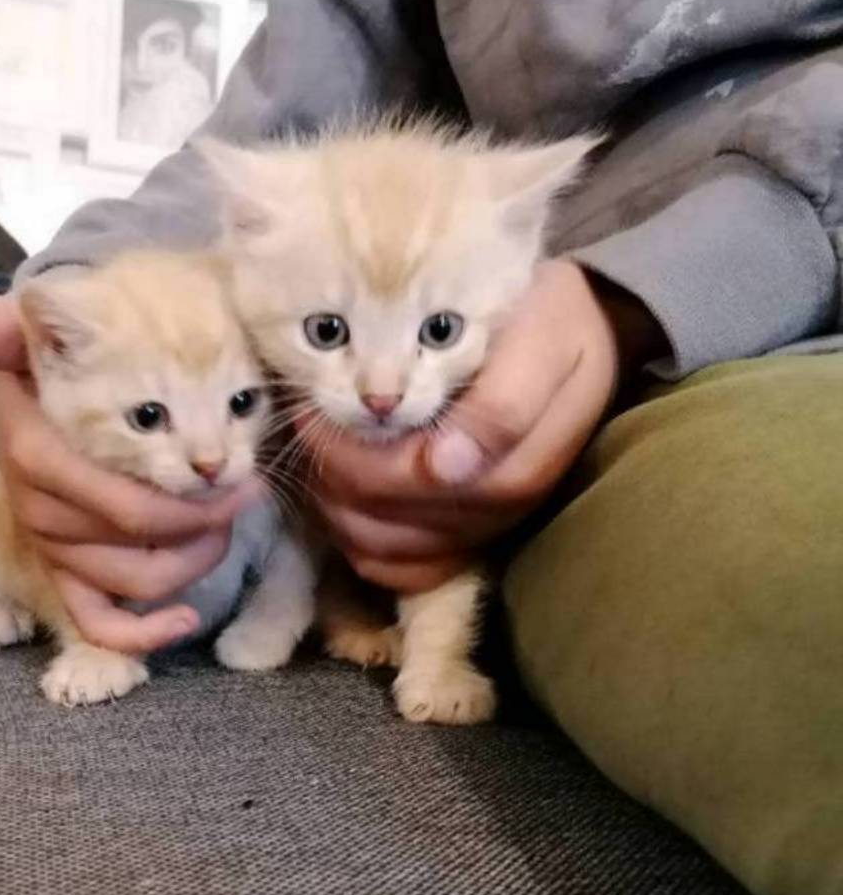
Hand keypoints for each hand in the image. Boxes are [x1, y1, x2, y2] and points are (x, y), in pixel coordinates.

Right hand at [0, 278, 259, 653]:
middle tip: (246, 494)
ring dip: (193, 563)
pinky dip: (142, 636)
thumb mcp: (21, 335)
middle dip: (205, 525)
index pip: (118, 502)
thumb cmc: (46, 363)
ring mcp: (53, 548)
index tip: (241, 477)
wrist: (33, 398)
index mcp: (34, 455)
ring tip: (225, 525)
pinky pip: (98, 625)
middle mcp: (40, 511)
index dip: (187, 502)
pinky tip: (183, 620)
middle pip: (137, 546)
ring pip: (133, 583)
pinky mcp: (65, 574)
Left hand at [299, 260, 663, 592]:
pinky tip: (341, 493)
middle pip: (382, 523)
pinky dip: (355, 538)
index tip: (315, 403)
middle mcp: (494, 515)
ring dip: (333, 505)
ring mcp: (475, 533)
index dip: (346, 451)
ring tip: (319, 449)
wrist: (586, 337)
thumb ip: (502, 405)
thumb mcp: (543, 341)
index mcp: (514, 469)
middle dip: (331, 472)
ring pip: (377, 549)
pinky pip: (394, 568)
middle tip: (306, 418)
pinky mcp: (460, 540)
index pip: (406, 486)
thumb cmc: (554, 325)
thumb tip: (445, 466)